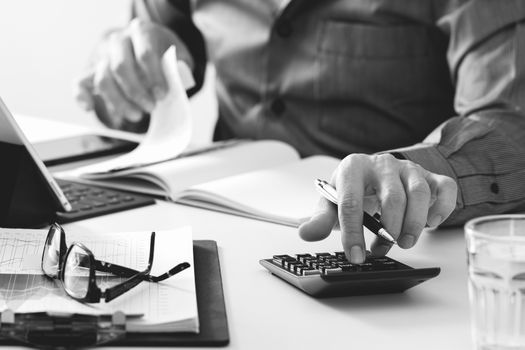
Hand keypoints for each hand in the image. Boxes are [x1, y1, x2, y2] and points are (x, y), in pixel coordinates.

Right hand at [74, 18, 193, 129]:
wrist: (147, 46)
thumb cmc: (164, 54)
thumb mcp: (179, 55)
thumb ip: (180, 66)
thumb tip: (178, 78)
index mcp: (142, 31)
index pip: (145, 53)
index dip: (154, 77)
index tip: (162, 95)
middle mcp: (119, 40)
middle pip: (121, 66)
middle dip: (136, 92)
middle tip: (151, 108)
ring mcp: (102, 55)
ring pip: (103, 79)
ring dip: (119, 101)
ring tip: (136, 115)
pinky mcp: (91, 70)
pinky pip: (79, 82)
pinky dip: (81, 96)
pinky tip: (89, 107)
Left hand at [298, 153, 456, 262]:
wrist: (372, 173)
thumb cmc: (352, 189)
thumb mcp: (332, 201)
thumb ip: (321, 218)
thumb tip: (306, 234)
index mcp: (353, 168)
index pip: (351, 202)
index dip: (353, 233)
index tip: (356, 256)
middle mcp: (382, 164)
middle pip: (391, 198)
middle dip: (388, 230)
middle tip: (383, 249)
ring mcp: (408, 168)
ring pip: (419, 193)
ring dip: (414, 224)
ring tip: (405, 242)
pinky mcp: (429, 175)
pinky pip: (444, 188)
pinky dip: (441, 208)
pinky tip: (430, 224)